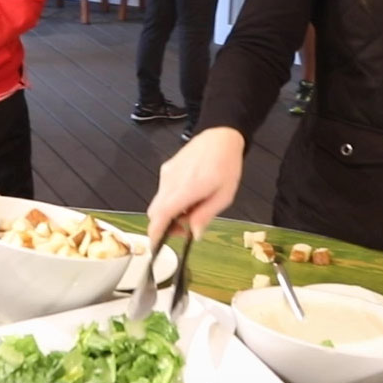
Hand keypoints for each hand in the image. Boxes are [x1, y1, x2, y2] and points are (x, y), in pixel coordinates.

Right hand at [146, 127, 244, 245]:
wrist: (221, 137)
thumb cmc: (226, 164)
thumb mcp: (224, 195)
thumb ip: (206, 215)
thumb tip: (194, 234)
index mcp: (186, 190)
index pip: (161, 216)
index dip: (155, 233)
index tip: (156, 245)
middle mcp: (171, 182)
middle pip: (156, 212)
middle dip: (165, 224)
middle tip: (185, 227)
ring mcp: (167, 173)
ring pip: (159, 201)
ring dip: (170, 210)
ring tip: (194, 206)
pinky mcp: (167, 168)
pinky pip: (164, 189)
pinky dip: (171, 198)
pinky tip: (190, 193)